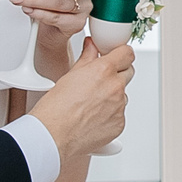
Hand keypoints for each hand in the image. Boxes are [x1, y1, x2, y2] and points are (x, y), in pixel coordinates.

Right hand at [26, 38, 134, 161]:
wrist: (53, 135)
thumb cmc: (56, 108)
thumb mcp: (70, 75)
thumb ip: (87, 58)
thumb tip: (91, 47)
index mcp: (104, 71)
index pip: (127, 53)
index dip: (121, 54)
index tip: (117, 56)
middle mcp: (115, 87)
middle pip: (129, 72)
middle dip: (118, 73)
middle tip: (101, 80)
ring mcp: (119, 107)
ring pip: (123, 95)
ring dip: (113, 96)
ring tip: (92, 103)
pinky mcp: (119, 124)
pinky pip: (119, 114)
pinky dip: (110, 115)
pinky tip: (93, 117)